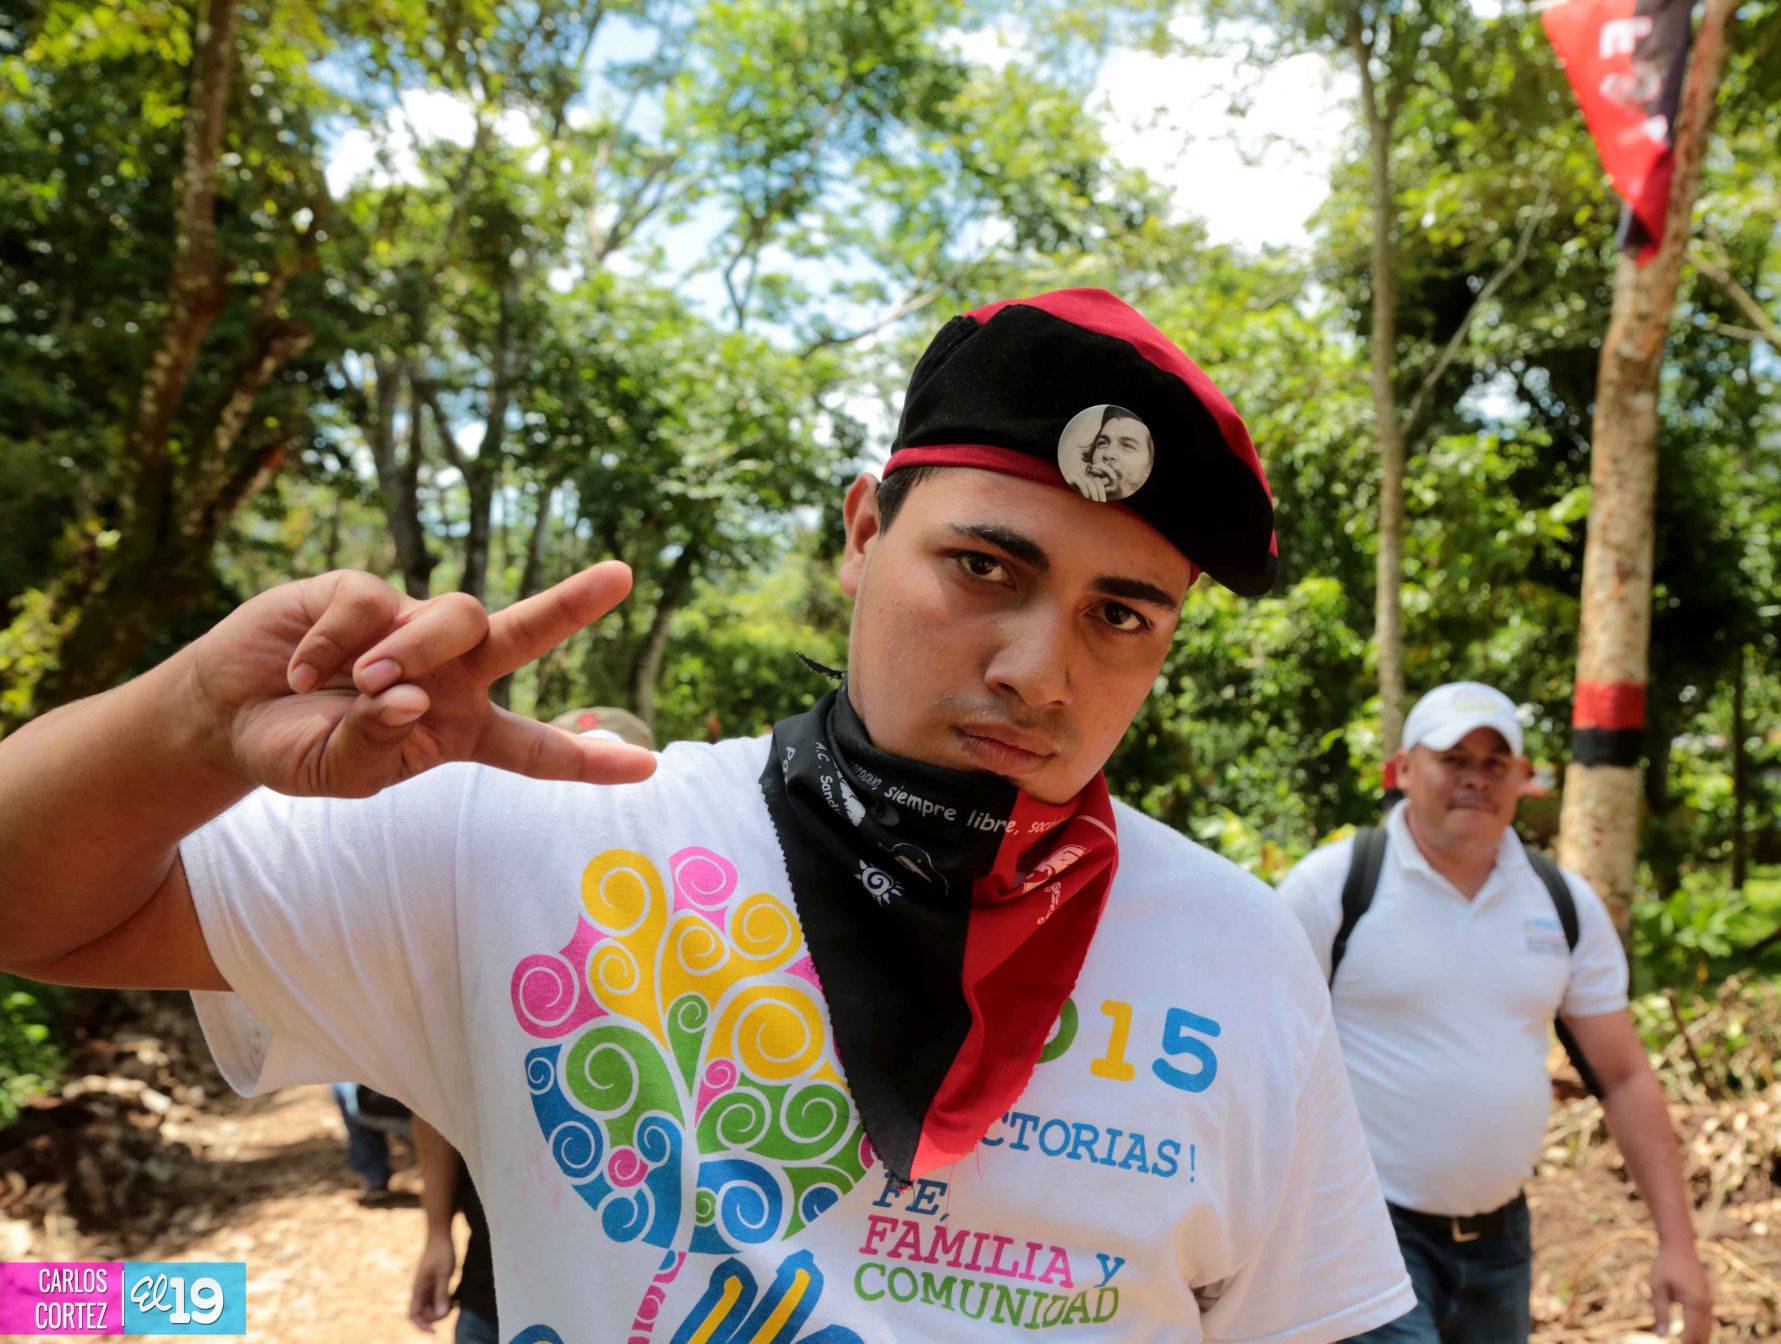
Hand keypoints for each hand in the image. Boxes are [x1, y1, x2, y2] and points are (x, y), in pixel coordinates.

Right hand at [182, 563, 657, 798]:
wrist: (225, 716)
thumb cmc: (296, 751)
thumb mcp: (338, 774)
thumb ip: (374, 746)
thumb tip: (406, 696)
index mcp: (459, 730)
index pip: (535, 749)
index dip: (589, 759)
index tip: (650, 764)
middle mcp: (450, 674)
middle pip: (525, 636)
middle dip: (573, 605)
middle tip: (620, 576)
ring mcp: (410, 627)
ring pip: (457, 615)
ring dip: (417, 648)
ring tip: (364, 681)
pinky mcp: (363, 593)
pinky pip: (372, 602)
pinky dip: (337, 639)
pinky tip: (300, 667)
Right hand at [408, 1233, 455, 1331]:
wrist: (441, 1233)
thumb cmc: (442, 1251)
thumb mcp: (444, 1274)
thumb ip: (442, 1294)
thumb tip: (440, 1315)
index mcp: (418, 1289)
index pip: (413, 1315)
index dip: (421, 1326)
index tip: (435, 1331)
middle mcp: (421, 1290)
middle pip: (424, 1313)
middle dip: (436, 1317)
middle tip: (452, 1308)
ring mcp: (428, 1286)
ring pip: (432, 1306)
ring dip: (442, 1309)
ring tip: (456, 1303)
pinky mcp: (435, 1281)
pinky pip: (438, 1298)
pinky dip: (445, 1302)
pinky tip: (456, 1299)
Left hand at [1651, 1241, 1711, 1342]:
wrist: (1680, 1247)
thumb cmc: (1666, 1265)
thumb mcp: (1658, 1288)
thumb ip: (1660, 1312)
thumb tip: (1662, 1336)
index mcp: (1694, 1302)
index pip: (1692, 1332)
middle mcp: (1706, 1304)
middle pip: (1704, 1333)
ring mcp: (1709, 1301)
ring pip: (1708, 1328)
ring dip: (1700, 1340)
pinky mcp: (1708, 1299)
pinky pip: (1708, 1320)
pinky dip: (1703, 1331)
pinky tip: (1696, 1338)